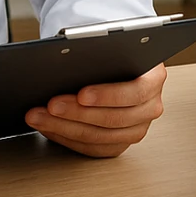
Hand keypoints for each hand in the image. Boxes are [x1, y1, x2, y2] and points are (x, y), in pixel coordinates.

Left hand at [24, 63, 166, 158]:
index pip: (135, 92)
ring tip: (41, 117)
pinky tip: (49, 127)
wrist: (117, 65)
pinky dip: (67, 138)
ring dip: (65, 127)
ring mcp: (136, 128)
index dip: (107, 95)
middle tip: (51, 105)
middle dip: (77, 113)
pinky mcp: (119, 143)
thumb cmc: (113, 55)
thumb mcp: (111, 48)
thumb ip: (100, 54)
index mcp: (154, 78)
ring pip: (100, 137)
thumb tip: (70, 59)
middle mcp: (150, 107)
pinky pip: (93, 148)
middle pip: (114, 119)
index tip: (81, 94)